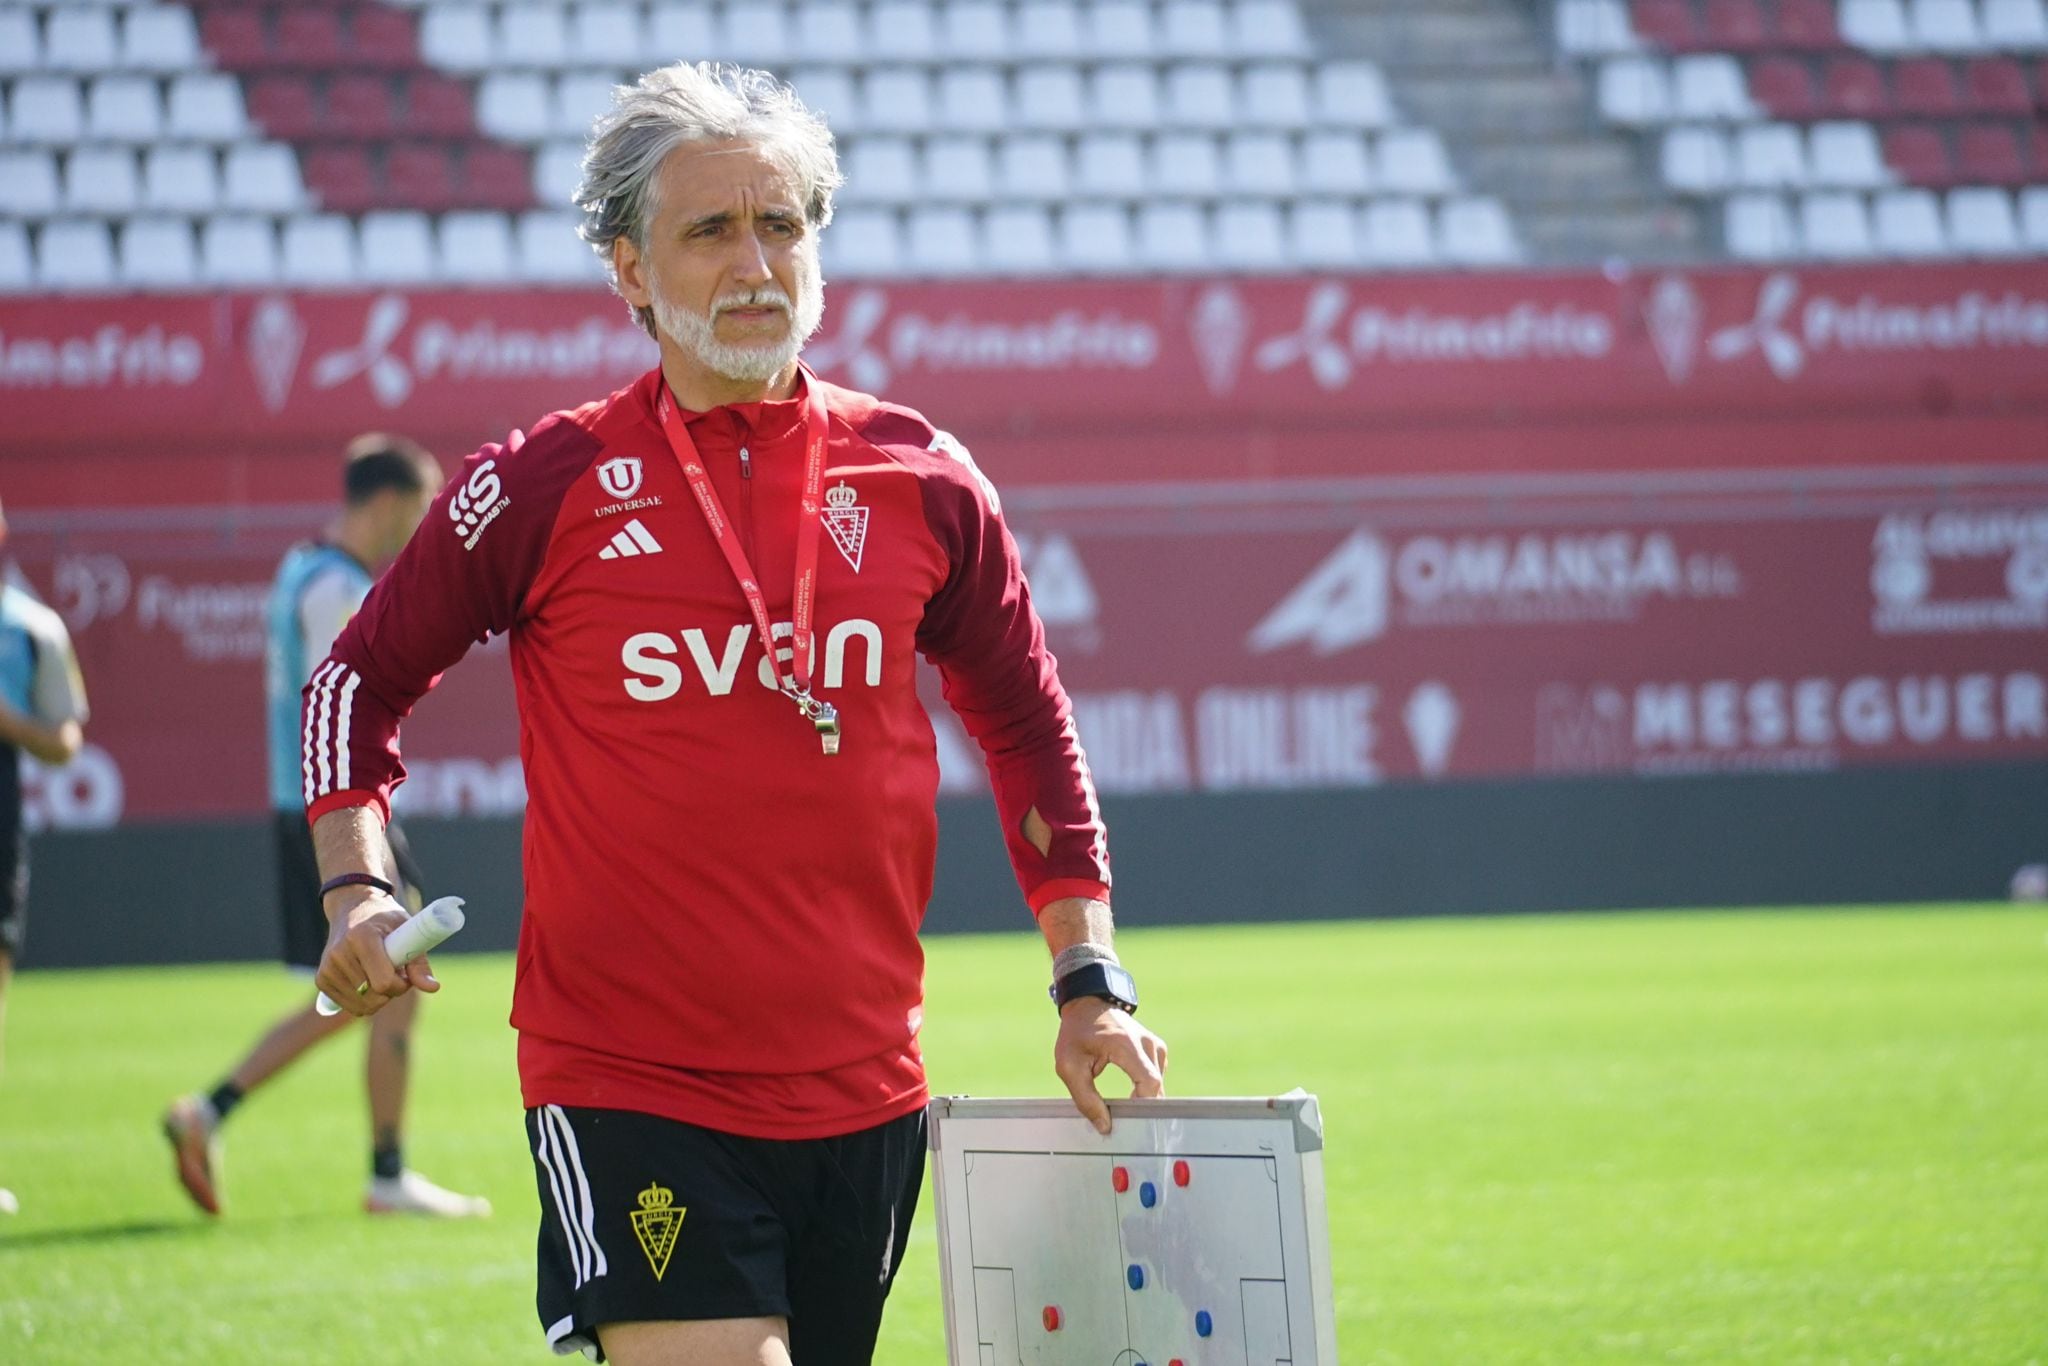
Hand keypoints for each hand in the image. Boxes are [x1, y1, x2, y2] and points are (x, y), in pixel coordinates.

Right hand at [313, 890, 438, 1016]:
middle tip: (395, 973)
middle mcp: (339, 954)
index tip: (405, 974)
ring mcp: (327, 968)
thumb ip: (419, 962)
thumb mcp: (406, 931)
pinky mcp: (321, 979)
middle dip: (391, 992)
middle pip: (373, 997)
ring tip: (380, 974)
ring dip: (378, 997)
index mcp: (361, 938)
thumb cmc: (384, 920)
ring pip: (361, 1006)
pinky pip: (349, 1006)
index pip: (383, 982)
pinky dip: (363, 1000)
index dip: (401, 985)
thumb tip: (433, 988)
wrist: (352, 908)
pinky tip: (366, 981)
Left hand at [1054, 999, 1167, 1135]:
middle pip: (1156, 1088)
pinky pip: (1157, 1079)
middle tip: (1123, 1119)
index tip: (1127, 1118)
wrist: (1087, 1005)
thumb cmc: (1076, 1034)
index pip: (1149, 1082)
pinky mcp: (1157, 1050)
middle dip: (1142, 1107)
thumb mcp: (1069, 1066)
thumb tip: (1105, 1126)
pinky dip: (1146, 1090)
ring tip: (1124, 1106)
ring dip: (1144, 1099)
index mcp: (1126, 1044)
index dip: (1142, 1105)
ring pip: (1158, 1086)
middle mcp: (1147, 1043)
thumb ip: (1085, 1098)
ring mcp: (1155, 1045)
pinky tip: (1131, 1095)